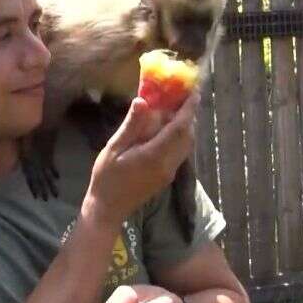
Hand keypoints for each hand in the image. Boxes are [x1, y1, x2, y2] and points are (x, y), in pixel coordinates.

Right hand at [83, 90, 197, 227]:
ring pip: (186, 145)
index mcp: (155, 156)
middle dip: (189, 116)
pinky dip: (179, 138)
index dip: (188, 109)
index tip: (194, 92)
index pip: (179, 128)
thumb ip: (131, 126)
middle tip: (183, 98)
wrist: (108, 209)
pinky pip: (179, 153)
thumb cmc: (107, 178)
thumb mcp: (113, 149)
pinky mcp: (167, 177)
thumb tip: (143, 101)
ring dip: (185, 127)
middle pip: (187, 136)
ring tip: (175, 111)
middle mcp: (168, 164)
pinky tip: (166, 131)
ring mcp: (169, 172)